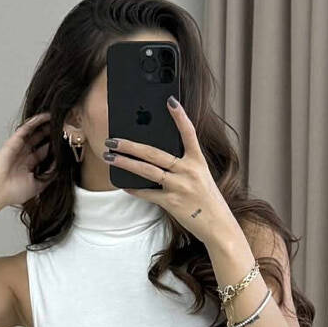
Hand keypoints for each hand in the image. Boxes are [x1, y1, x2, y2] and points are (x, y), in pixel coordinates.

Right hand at [0, 112, 54, 208]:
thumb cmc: (12, 192)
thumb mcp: (38, 186)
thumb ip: (49, 175)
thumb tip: (61, 167)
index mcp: (29, 166)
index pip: (44, 153)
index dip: (54, 147)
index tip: (65, 142)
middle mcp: (24, 156)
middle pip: (40, 141)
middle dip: (50, 134)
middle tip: (62, 127)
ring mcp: (18, 148)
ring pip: (34, 133)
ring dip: (44, 125)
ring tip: (56, 118)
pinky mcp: (13, 142)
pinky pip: (25, 129)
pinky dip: (35, 122)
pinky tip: (45, 116)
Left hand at [102, 99, 229, 241]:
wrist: (218, 226)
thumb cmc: (207, 199)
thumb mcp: (200, 177)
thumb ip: (183, 165)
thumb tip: (154, 156)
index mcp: (198, 161)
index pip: (189, 133)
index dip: (180, 116)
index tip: (170, 100)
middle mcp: (189, 171)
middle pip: (154, 153)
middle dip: (130, 145)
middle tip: (112, 139)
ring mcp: (180, 187)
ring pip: (147, 171)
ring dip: (125, 163)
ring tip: (109, 157)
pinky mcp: (172, 203)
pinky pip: (148, 194)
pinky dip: (135, 189)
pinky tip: (124, 185)